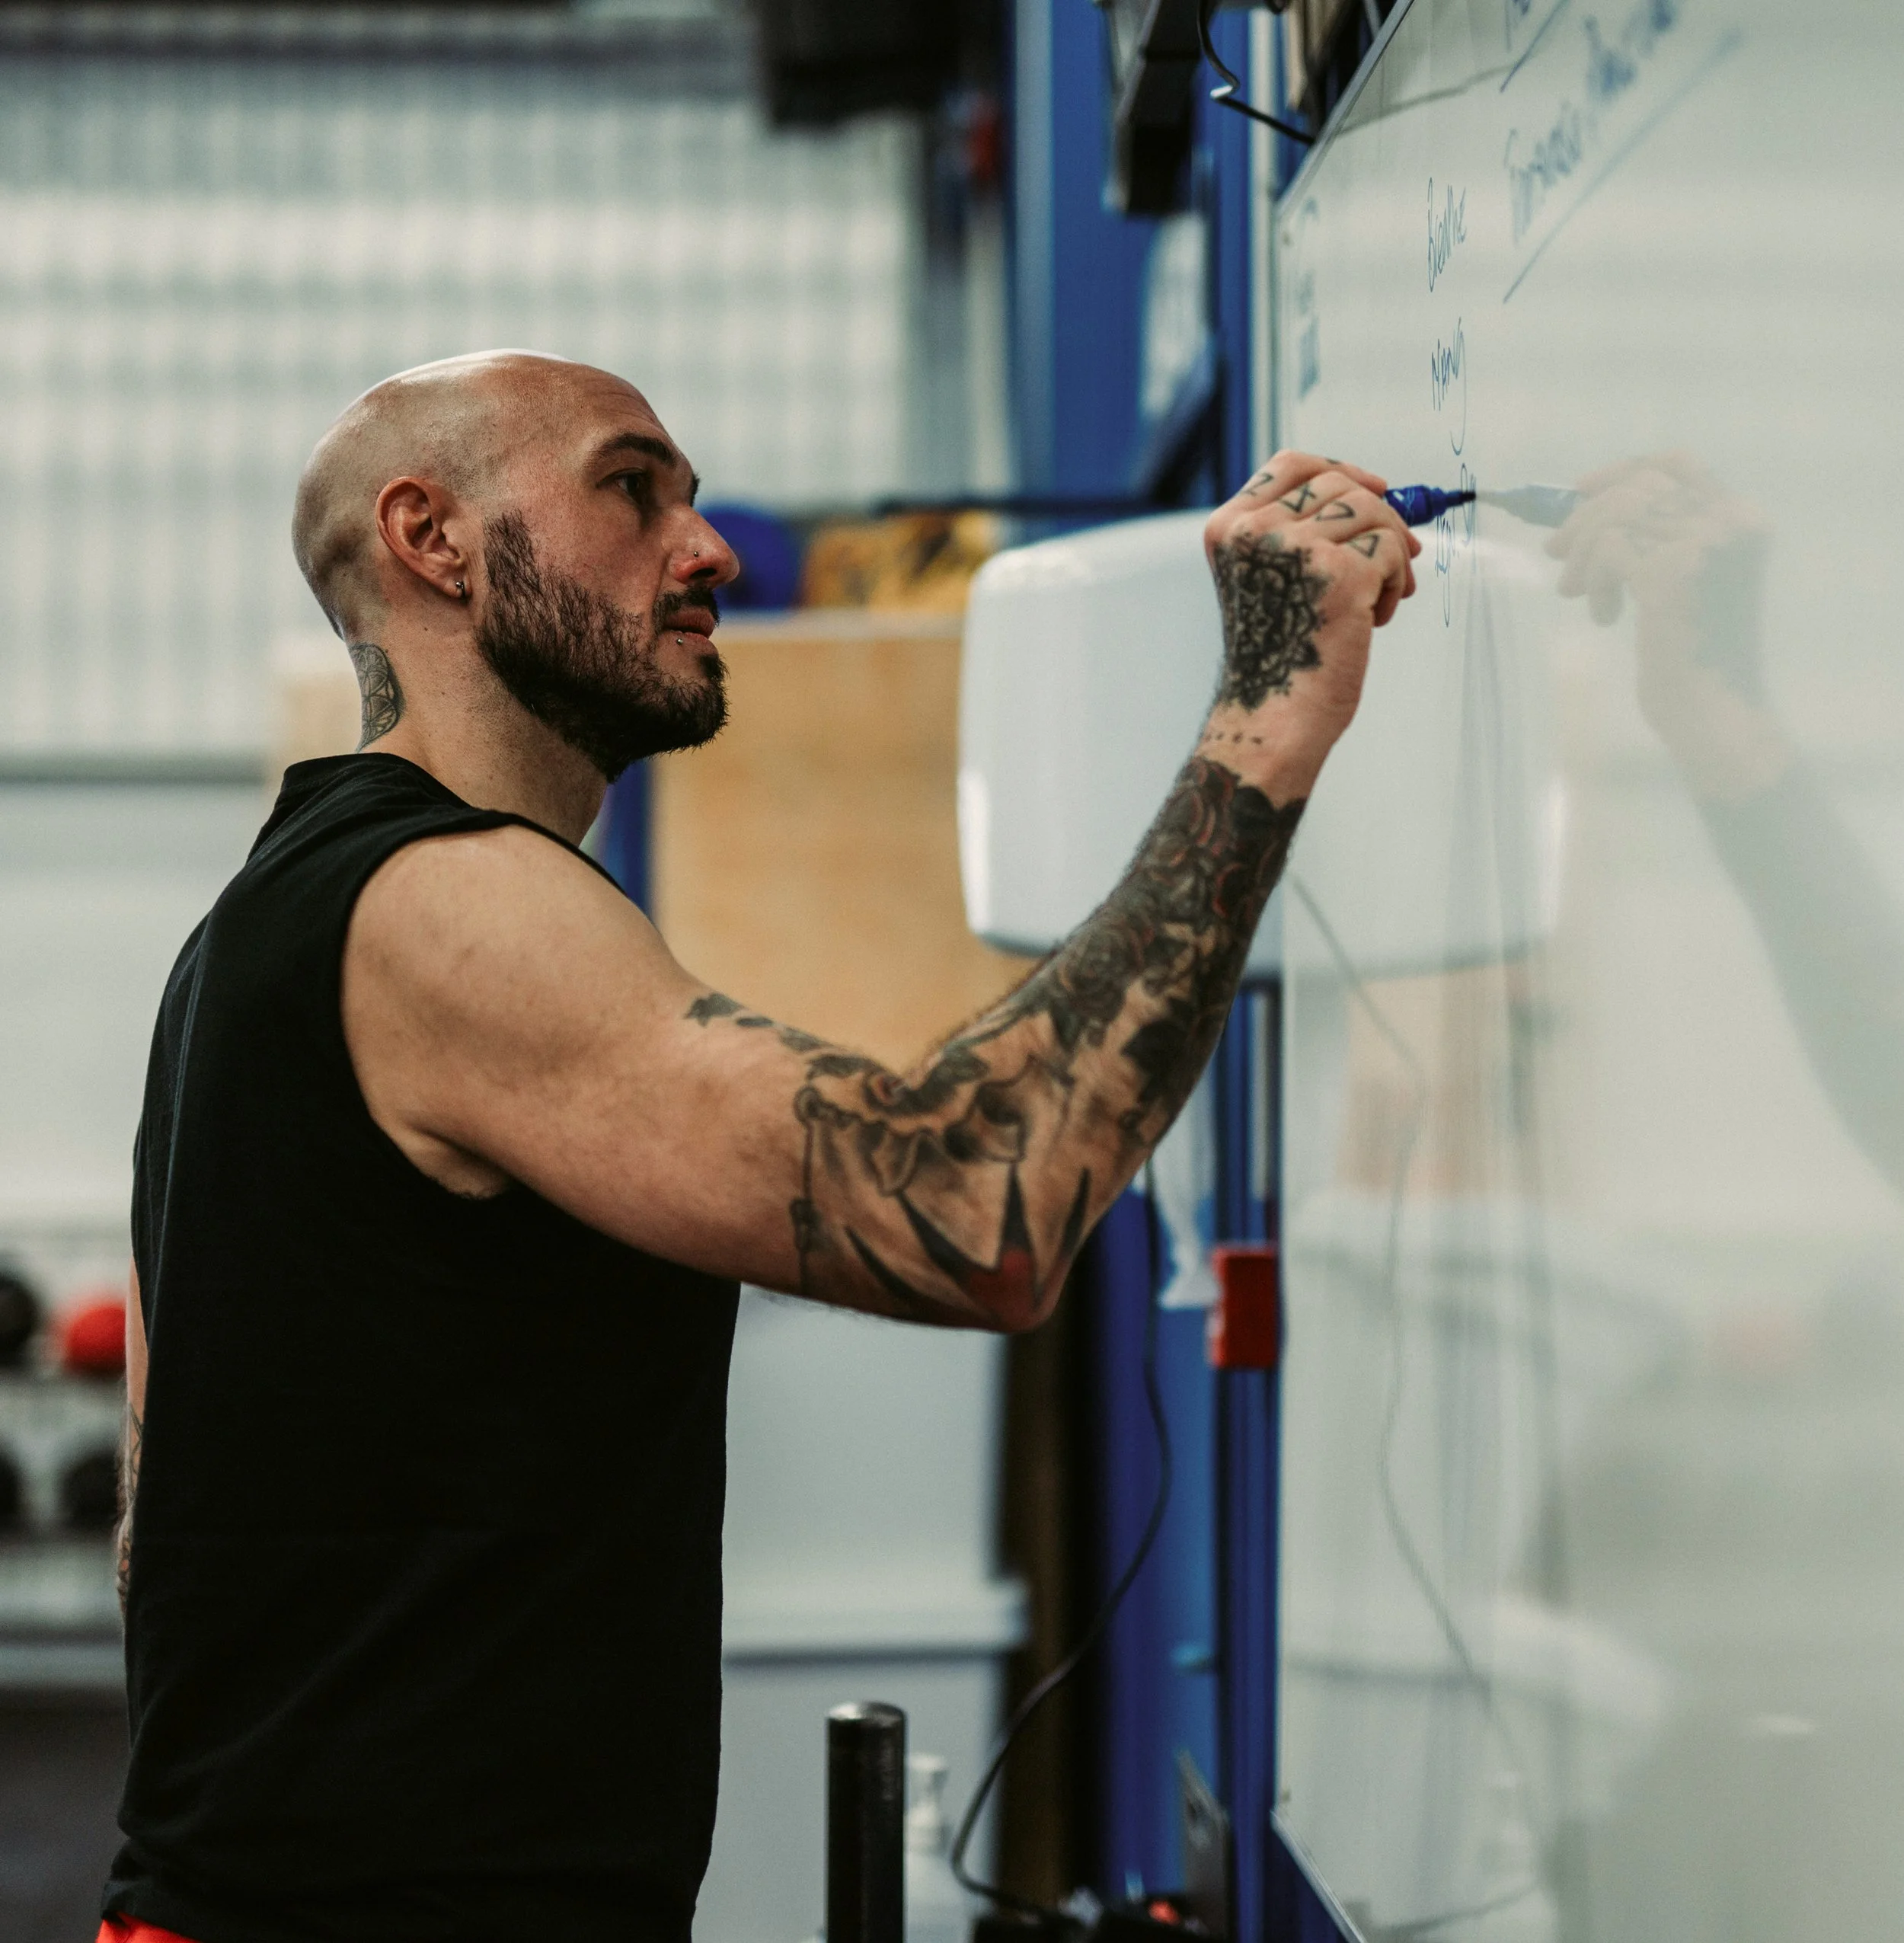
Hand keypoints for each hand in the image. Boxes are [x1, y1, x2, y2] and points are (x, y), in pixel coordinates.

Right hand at [1200, 451, 1420, 798]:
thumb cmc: (1278, 659)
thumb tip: (1381, 497)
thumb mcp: (1269, 580)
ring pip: (1373, 513)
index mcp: (1230, 528)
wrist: (1275, 717)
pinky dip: (1395, 584)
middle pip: (1340, 483)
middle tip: (1395, 560)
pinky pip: (1392, 549)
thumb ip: (1301, 533)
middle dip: (1379, 517)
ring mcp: (1296, 548)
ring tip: (1376, 601)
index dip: (1340, 469)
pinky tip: (1375, 620)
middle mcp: (1256, 531)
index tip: (1376, 488)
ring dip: (1389, 554)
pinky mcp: (1339, 572)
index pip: (1291, 464)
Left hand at [1548, 451, 1787, 801]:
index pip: (1678, 465)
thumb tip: (1583, 502)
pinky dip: (1593, 579)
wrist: (1712, 709)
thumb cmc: (1691, 653)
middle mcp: (1732, 523)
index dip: (1623, 470)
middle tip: (1555, 552)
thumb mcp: (1681, 580)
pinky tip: (1605, 616)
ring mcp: (1705, 543)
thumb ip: (1655, 538)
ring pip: (1614, 515)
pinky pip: (1606, 547)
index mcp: (1743, 520)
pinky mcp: (1673, 571)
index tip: (1581, 489)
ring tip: (1577, 591)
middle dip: (1584, 517)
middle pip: (1637, 487)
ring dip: (1582, 552)